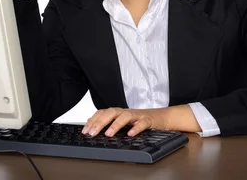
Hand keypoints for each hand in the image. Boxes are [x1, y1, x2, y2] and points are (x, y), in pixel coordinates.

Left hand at [82, 105, 201, 136]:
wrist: (161, 117)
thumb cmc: (140, 120)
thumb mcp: (123, 121)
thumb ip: (108, 121)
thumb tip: (90, 123)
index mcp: (119, 112)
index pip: (103, 113)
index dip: (93, 120)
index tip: (85, 130)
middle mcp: (126, 112)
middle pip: (111, 113)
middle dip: (100, 122)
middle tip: (92, 133)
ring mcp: (137, 116)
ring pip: (125, 116)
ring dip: (115, 125)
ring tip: (108, 134)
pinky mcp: (148, 121)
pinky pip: (142, 123)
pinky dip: (136, 128)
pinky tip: (131, 134)